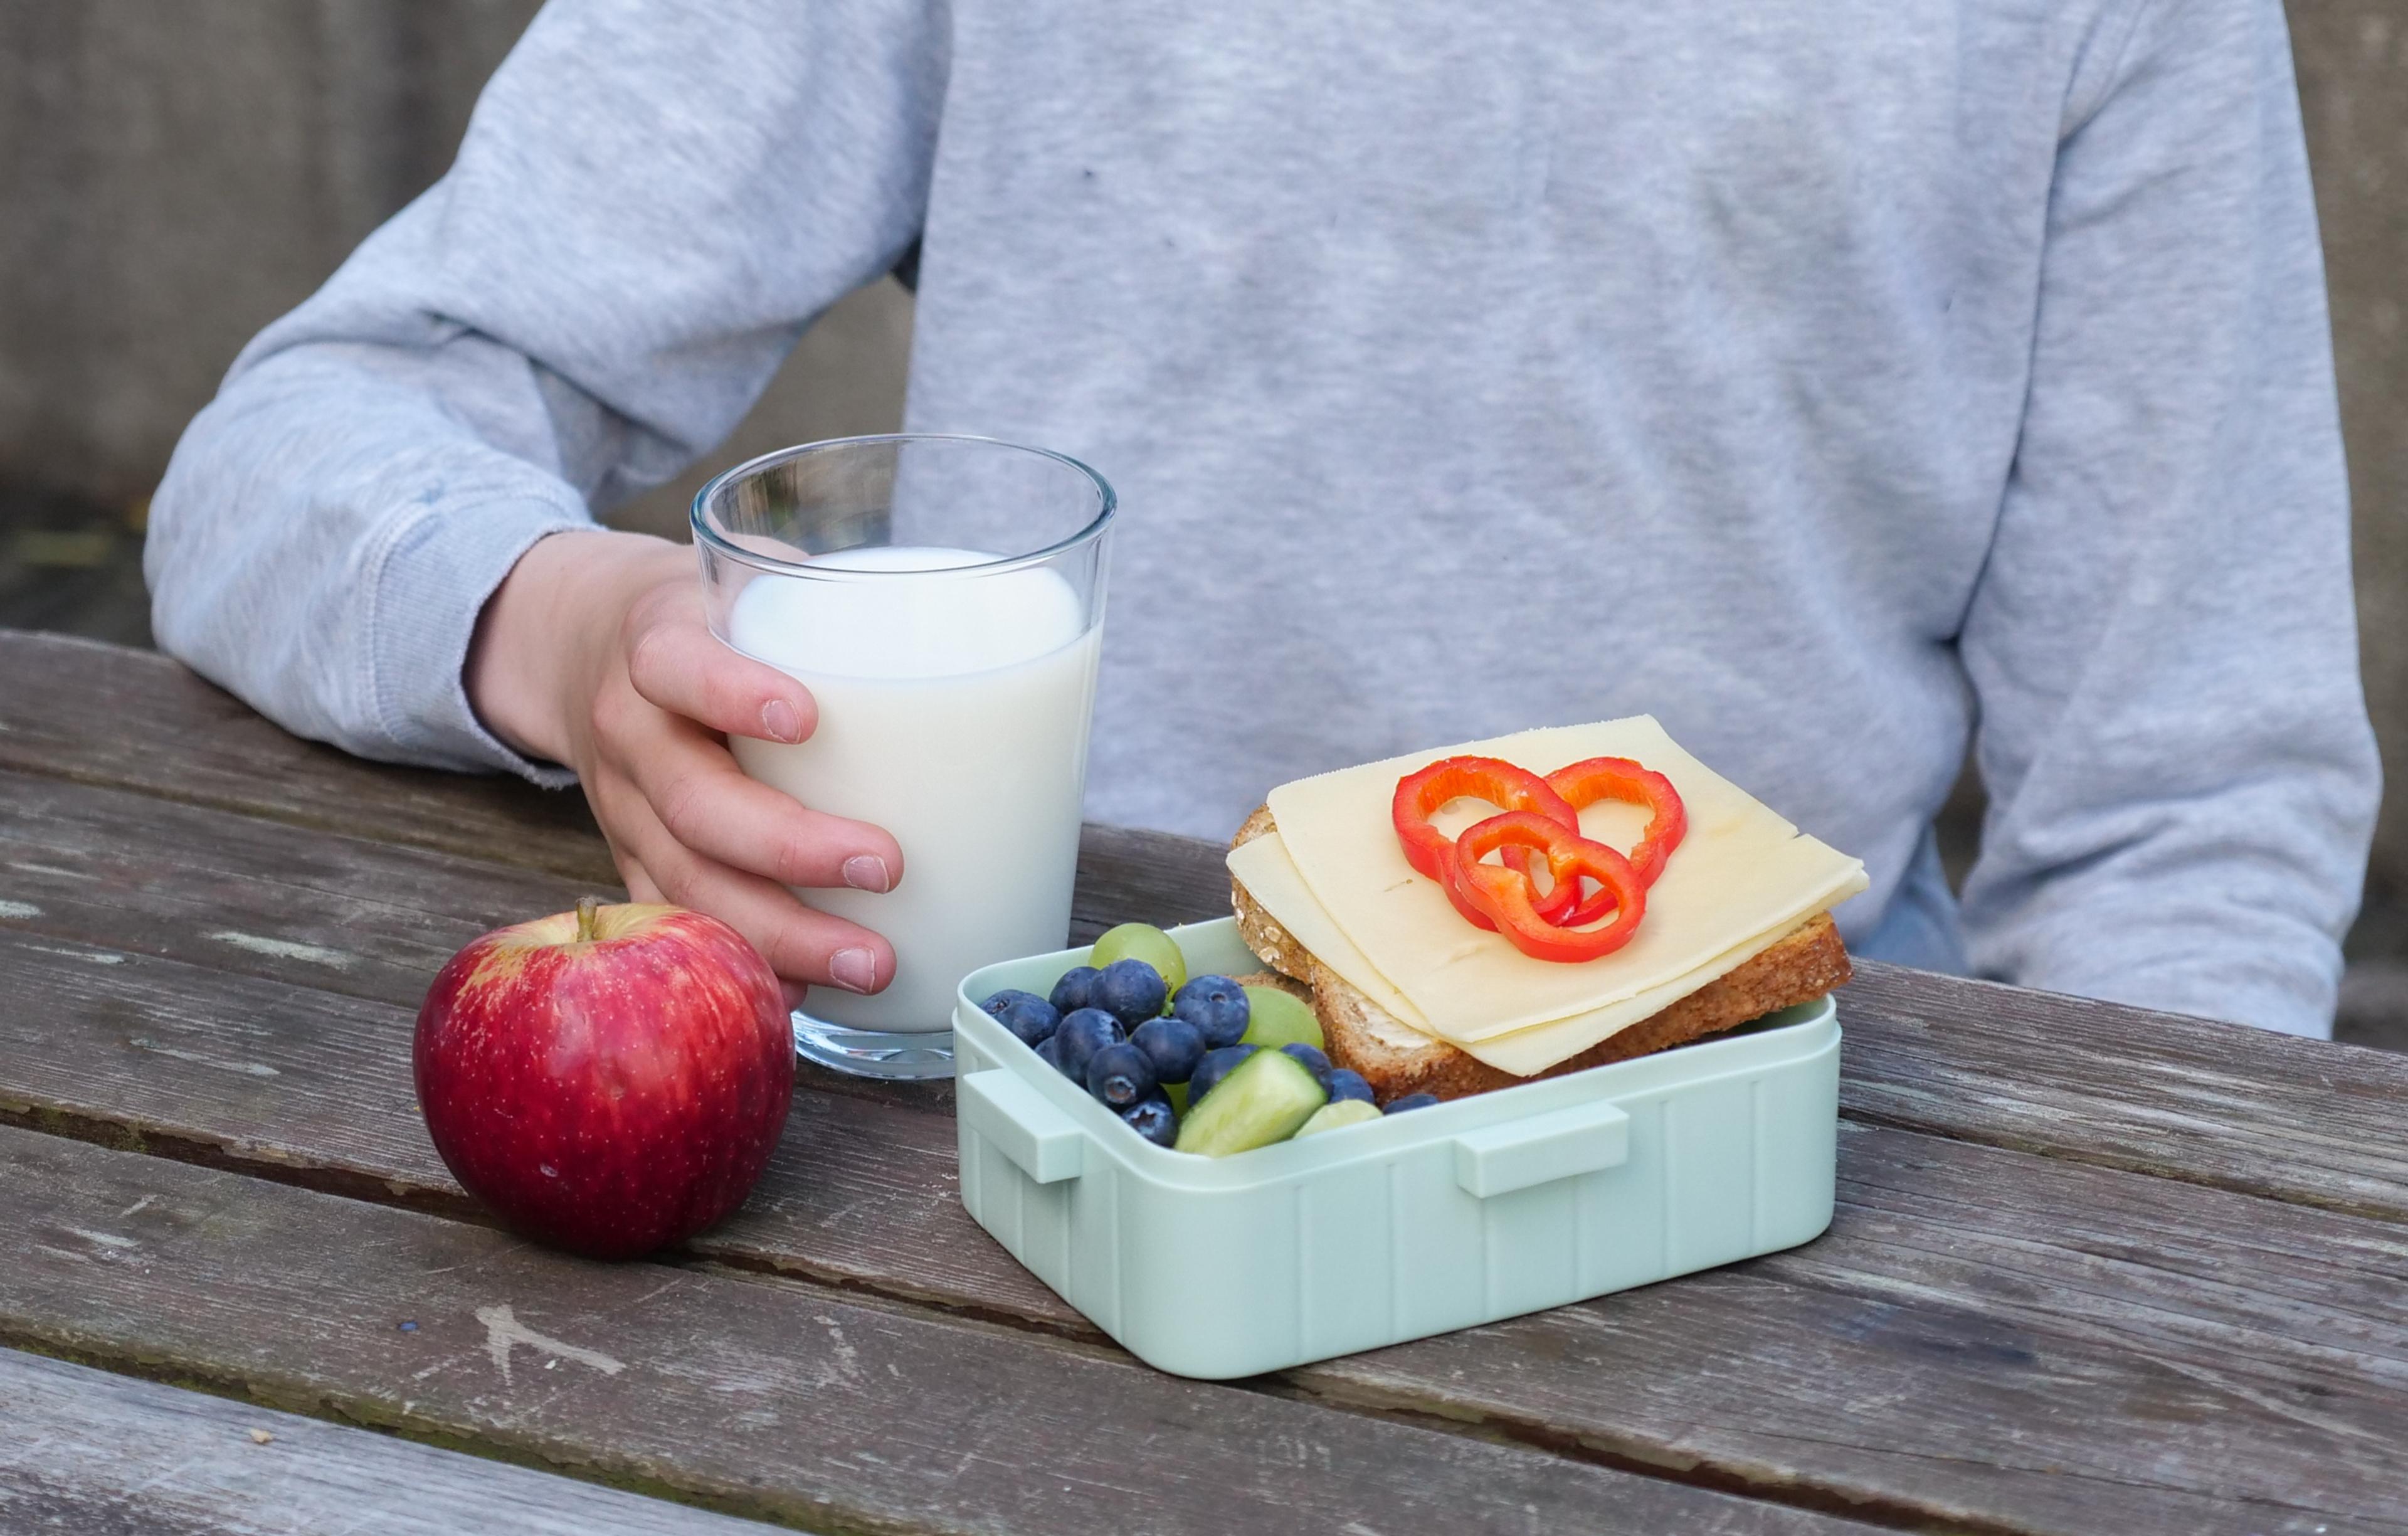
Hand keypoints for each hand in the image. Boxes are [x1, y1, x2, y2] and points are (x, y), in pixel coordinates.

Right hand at [465, 529, 899, 1004]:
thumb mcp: (754, 577)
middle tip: (887, 865)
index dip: (732, 692)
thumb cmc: (713, 615)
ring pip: (689, 884)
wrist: (584, 646)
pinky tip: (810, 994)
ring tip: (873, 963)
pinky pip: (680, 926)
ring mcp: (624, 810)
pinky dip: (746, 964)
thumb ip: (836, 602)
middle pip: (695, 803)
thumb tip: (978, 632)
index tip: (806, 714)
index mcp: (657, 643)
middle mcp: (630, 732)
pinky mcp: (634, 862)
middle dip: (791, 848)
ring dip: (783, 934)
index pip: (678, 666)